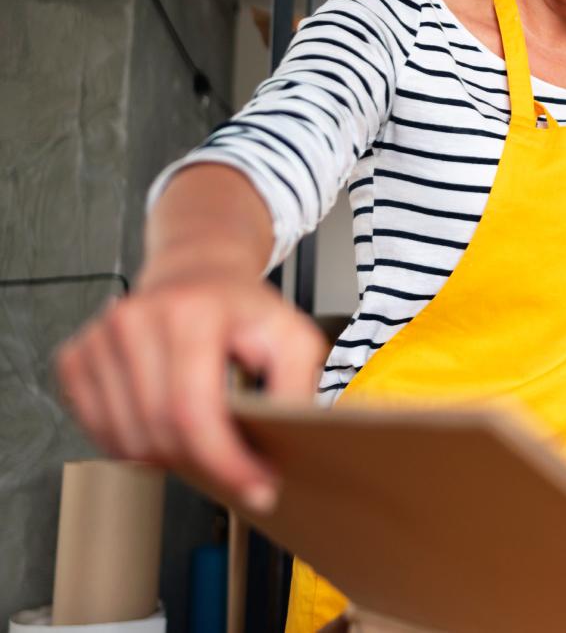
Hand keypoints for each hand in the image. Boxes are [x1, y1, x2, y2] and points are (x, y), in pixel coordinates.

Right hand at [54, 269, 325, 512]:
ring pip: (126, 440)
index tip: (255, 486)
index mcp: (191, 313)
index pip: (193, 411)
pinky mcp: (75, 356)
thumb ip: (296, 383)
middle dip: (204, 467)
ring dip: (170, 459)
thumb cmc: (242, 308)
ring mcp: (98, 339)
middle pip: (158, 432)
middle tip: (239, 472)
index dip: (225, 461)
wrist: (196, 271)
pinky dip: (135, 446)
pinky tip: (167, 428)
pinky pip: (99, 430)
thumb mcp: (292, 336)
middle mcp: (135, 321)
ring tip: (206, 443)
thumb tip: (290, 434)